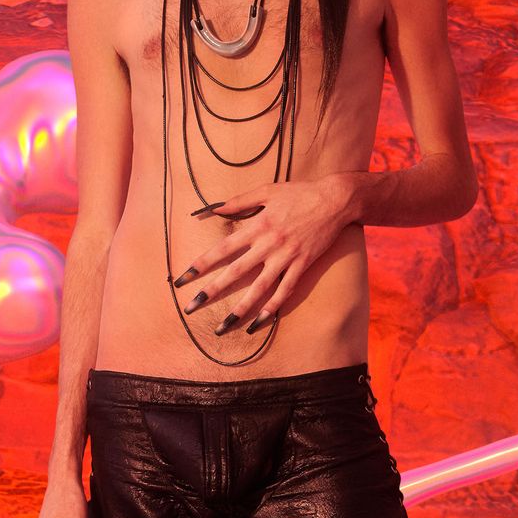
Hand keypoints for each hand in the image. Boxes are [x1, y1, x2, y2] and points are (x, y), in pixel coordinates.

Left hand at [174, 174, 357, 331]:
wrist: (334, 200)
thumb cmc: (299, 192)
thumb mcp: (267, 191)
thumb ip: (239, 201)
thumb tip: (213, 208)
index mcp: (257, 226)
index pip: (222, 249)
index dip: (201, 264)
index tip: (183, 278)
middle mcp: (268, 244)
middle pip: (235, 272)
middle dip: (211, 291)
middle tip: (191, 307)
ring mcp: (286, 257)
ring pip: (259, 288)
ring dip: (240, 309)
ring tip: (223, 327)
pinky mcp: (302, 265)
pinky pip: (286, 291)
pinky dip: (272, 308)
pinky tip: (258, 322)